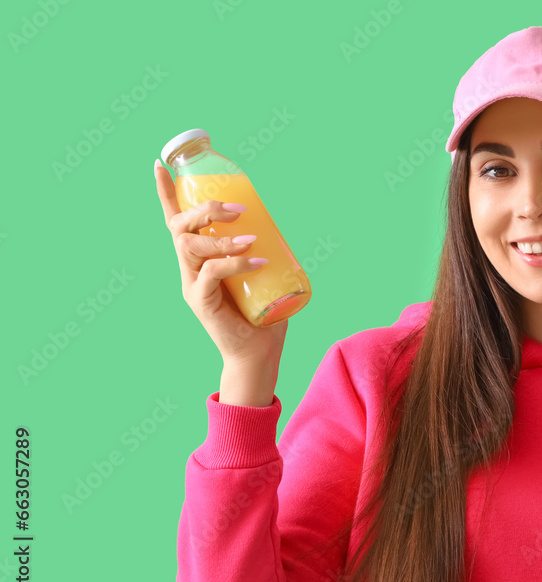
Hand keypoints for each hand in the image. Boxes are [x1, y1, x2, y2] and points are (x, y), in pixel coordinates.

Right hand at [154, 160, 287, 367]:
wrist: (258, 352)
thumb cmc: (260, 311)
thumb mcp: (260, 273)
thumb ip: (261, 251)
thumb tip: (278, 226)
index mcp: (198, 258)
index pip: (176, 220)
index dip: (166, 194)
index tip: (160, 166)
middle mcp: (188, 268)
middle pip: (180, 227)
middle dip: (204, 209)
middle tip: (237, 209)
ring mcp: (191, 284)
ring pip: (189, 246)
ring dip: (221, 237)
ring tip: (251, 238)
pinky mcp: (200, 301)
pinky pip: (211, 273)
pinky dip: (235, 263)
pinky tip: (257, 260)